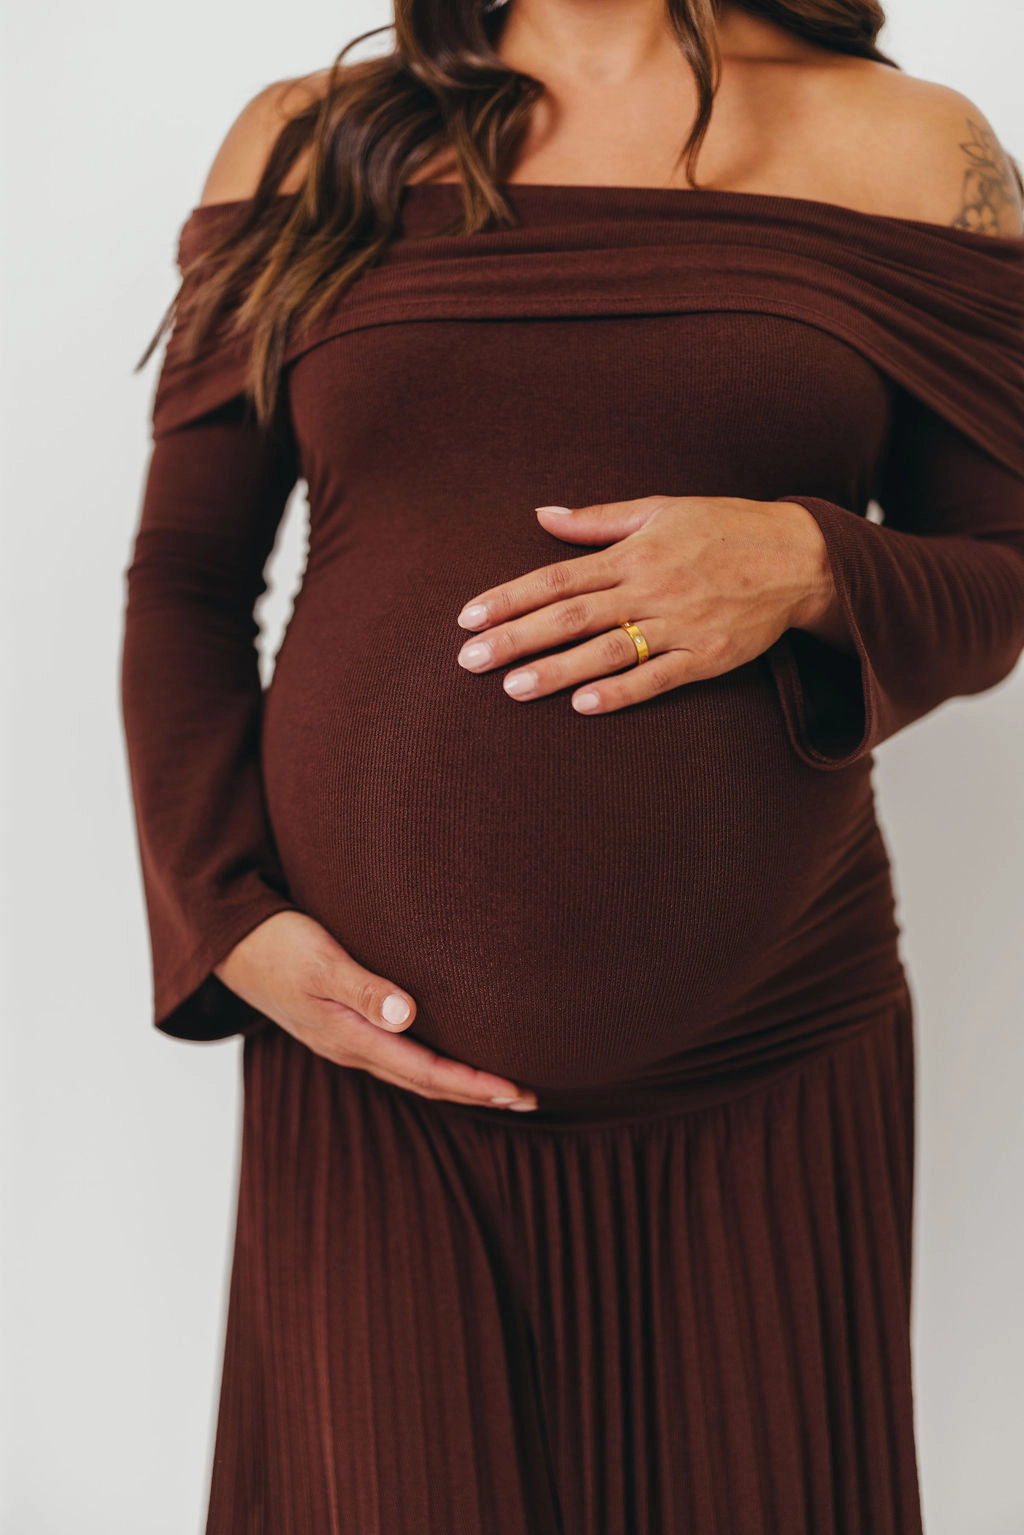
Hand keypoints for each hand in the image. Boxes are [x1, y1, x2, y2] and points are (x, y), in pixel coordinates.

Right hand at [213, 910, 537, 1110]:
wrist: (231, 945)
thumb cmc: (278, 945)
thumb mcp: (320, 961)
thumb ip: (362, 987)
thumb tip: (406, 1014)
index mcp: (351, 1037)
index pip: (426, 1071)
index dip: (473, 1084)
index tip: (513, 1092)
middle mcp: (353, 1047)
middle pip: (427, 1083)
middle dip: (477, 1094)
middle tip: (527, 1099)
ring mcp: (347, 1041)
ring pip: (414, 1073)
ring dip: (458, 1084)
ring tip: (499, 1088)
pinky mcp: (343, 1027)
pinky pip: (399, 1058)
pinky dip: (432, 1067)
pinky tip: (446, 1059)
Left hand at [455, 494, 850, 712]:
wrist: (799, 557)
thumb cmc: (723, 528)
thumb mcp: (660, 510)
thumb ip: (598, 520)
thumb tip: (540, 515)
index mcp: (634, 553)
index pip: (557, 577)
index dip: (510, 597)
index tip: (468, 618)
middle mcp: (651, 588)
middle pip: (571, 617)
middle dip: (517, 639)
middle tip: (469, 661)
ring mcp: (680, 626)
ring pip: (608, 651)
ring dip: (557, 671)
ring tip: (512, 689)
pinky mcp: (708, 658)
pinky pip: (658, 679)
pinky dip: (622, 692)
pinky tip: (583, 705)